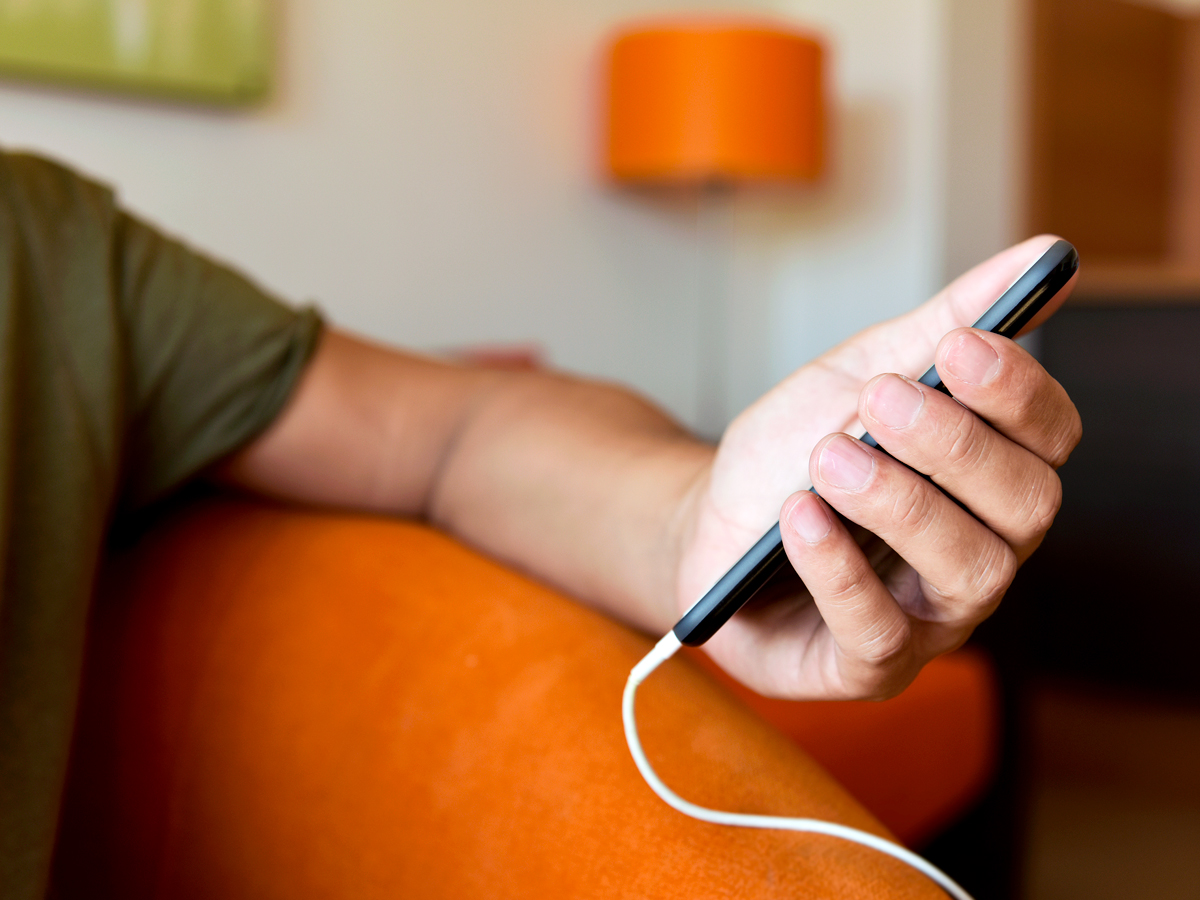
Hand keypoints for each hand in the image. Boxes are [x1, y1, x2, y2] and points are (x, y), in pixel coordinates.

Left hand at [675, 236, 1081, 699]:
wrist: (702, 523)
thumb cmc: (789, 455)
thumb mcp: (853, 377)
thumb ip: (942, 325)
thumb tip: (1043, 253)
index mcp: (987, 479)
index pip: (1049, 439)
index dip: (1017, 393)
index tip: (962, 346)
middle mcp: (978, 550)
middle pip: (1025, 506)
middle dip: (954, 445)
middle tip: (881, 399)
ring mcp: (929, 617)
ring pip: (967, 571)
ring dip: (899, 503)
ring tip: (828, 457)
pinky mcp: (866, 666)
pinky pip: (879, 633)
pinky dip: (840, 568)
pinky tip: (801, 519)